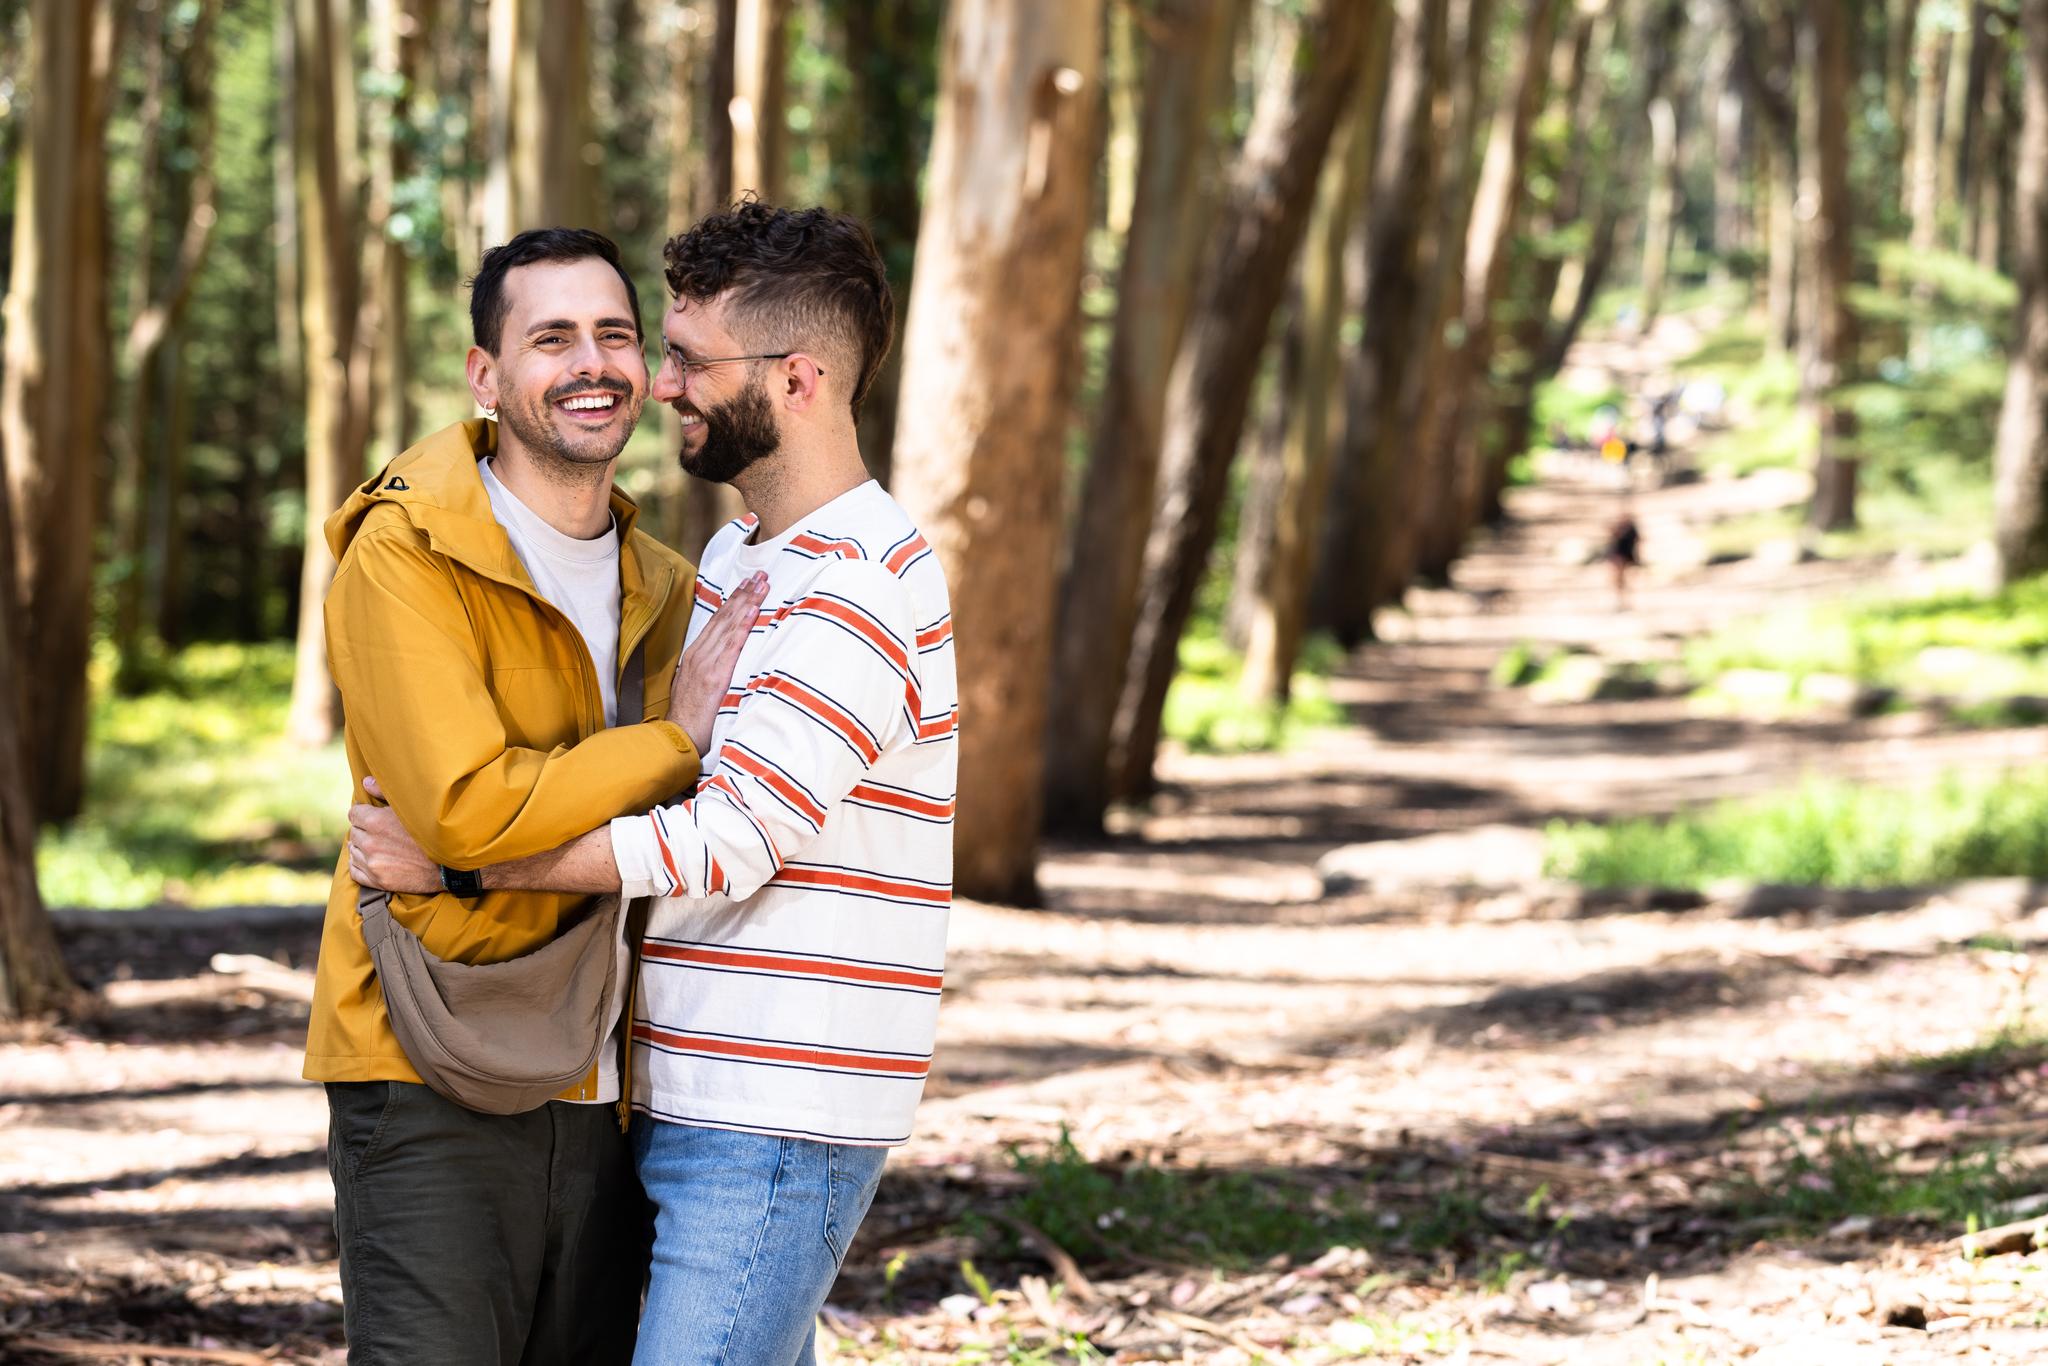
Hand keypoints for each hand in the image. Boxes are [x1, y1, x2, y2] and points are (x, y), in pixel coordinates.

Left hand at [347, 776, 442, 894]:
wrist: (449, 865)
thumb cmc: (433, 831)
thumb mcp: (412, 806)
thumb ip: (384, 792)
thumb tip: (365, 782)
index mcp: (375, 821)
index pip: (354, 813)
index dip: (364, 813)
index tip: (374, 816)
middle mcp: (370, 842)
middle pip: (355, 832)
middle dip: (365, 830)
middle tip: (382, 832)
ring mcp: (372, 863)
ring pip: (354, 851)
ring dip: (362, 848)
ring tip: (380, 846)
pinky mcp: (377, 880)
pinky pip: (355, 871)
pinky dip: (360, 865)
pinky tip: (372, 861)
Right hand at [668, 570, 769, 753]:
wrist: (676, 739)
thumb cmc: (690, 719)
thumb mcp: (697, 688)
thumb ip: (710, 671)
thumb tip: (725, 662)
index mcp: (696, 656)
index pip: (717, 622)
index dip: (733, 602)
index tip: (747, 584)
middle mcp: (700, 655)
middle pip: (724, 618)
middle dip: (743, 594)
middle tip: (760, 574)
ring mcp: (707, 664)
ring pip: (729, 626)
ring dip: (746, 602)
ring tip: (761, 584)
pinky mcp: (715, 676)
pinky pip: (731, 646)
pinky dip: (742, 626)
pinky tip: (752, 611)